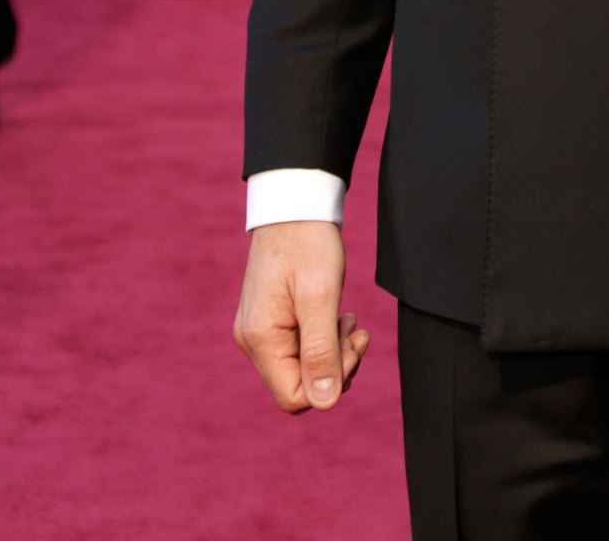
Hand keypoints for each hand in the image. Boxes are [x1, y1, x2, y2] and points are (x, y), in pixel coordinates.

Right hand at [233, 221, 370, 412]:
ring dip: (331, 351)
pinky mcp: (268, 322)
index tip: (352, 344)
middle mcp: (252, 341)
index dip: (330, 383)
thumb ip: (322, 351)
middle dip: (335, 365)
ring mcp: (258, 331)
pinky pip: (297, 350)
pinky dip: (322, 339)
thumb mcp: (321, 295)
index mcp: (260, 338)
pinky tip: (336, 317)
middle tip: (355, 331)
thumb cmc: (308, 243)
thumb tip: (325, 402)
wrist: (294, 205)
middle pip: (298, 385)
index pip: (294, 398)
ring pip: (300, 369)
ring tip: (348, 321)